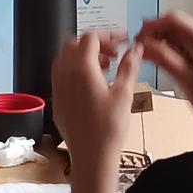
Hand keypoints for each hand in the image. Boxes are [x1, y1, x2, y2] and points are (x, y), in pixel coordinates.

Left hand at [50, 30, 139, 179]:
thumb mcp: (124, 93)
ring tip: (106, 67)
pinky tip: (94, 84)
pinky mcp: (57, 100)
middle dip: (95, 43)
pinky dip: (76, 70)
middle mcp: (64, 74)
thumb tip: (136, 48)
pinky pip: (62, 75)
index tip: (123, 40)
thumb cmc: (110, 127)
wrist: (91, 157)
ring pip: (66, 58)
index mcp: (81, 68)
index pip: (90, 37)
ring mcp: (58, 87)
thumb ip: (129, 66)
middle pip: (75, 44)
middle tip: (115, 52)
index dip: (108, 34)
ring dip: (84, 55)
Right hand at [136, 12, 192, 142]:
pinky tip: (152, 60)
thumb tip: (145, 44)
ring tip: (142, 54)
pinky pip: (174, 51)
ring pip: (171, 39)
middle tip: (137, 47)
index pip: (174, 20)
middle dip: (153, 34)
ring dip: (156, 44)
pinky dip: (161, 53)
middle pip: (172, 27)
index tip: (138, 37)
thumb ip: (167, 60)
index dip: (153, 26)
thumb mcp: (190, 81)